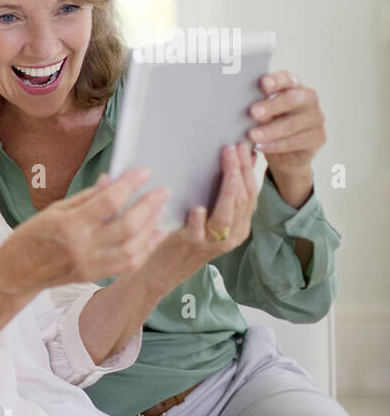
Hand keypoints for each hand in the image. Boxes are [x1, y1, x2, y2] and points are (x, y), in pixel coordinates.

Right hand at [0, 168, 167, 295]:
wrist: (16, 273)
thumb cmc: (29, 238)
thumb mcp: (53, 210)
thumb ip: (85, 198)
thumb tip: (111, 181)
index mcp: (69, 225)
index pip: (108, 202)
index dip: (129, 185)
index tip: (144, 172)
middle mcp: (82, 246)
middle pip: (127, 225)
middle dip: (148, 206)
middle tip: (162, 192)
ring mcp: (90, 264)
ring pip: (133, 247)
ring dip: (150, 228)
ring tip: (159, 212)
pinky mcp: (94, 275)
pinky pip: (127, 264)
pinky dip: (144, 249)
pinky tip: (153, 235)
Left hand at [141, 142, 258, 282]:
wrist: (165, 267)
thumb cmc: (187, 233)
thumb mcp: (211, 213)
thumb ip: (224, 192)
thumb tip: (241, 157)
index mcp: (240, 224)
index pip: (250, 193)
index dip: (249, 170)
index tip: (244, 147)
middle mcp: (232, 234)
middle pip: (242, 200)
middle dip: (240, 172)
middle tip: (233, 149)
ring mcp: (212, 242)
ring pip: (226, 215)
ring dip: (228, 190)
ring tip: (229, 169)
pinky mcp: (190, 245)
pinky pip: (196, 232)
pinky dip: (198, 220)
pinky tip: (198, 208)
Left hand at [248, 70, 323, 205]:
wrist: (286, 155)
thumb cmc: (269, 125)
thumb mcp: (262, 114)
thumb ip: (256, 105)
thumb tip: (235, 102)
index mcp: (294, 86)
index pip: (288, 78)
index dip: (277, 80)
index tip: (263, 83)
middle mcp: (308, 99)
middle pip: (292, 99)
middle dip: (271, 106)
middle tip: (253, 112)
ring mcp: (316, 118)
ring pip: (293, 124)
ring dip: (270, 130)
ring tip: (252, 135)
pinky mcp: (318, 137)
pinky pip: (296, 141)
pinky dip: (276, 145)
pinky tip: (260, 147)